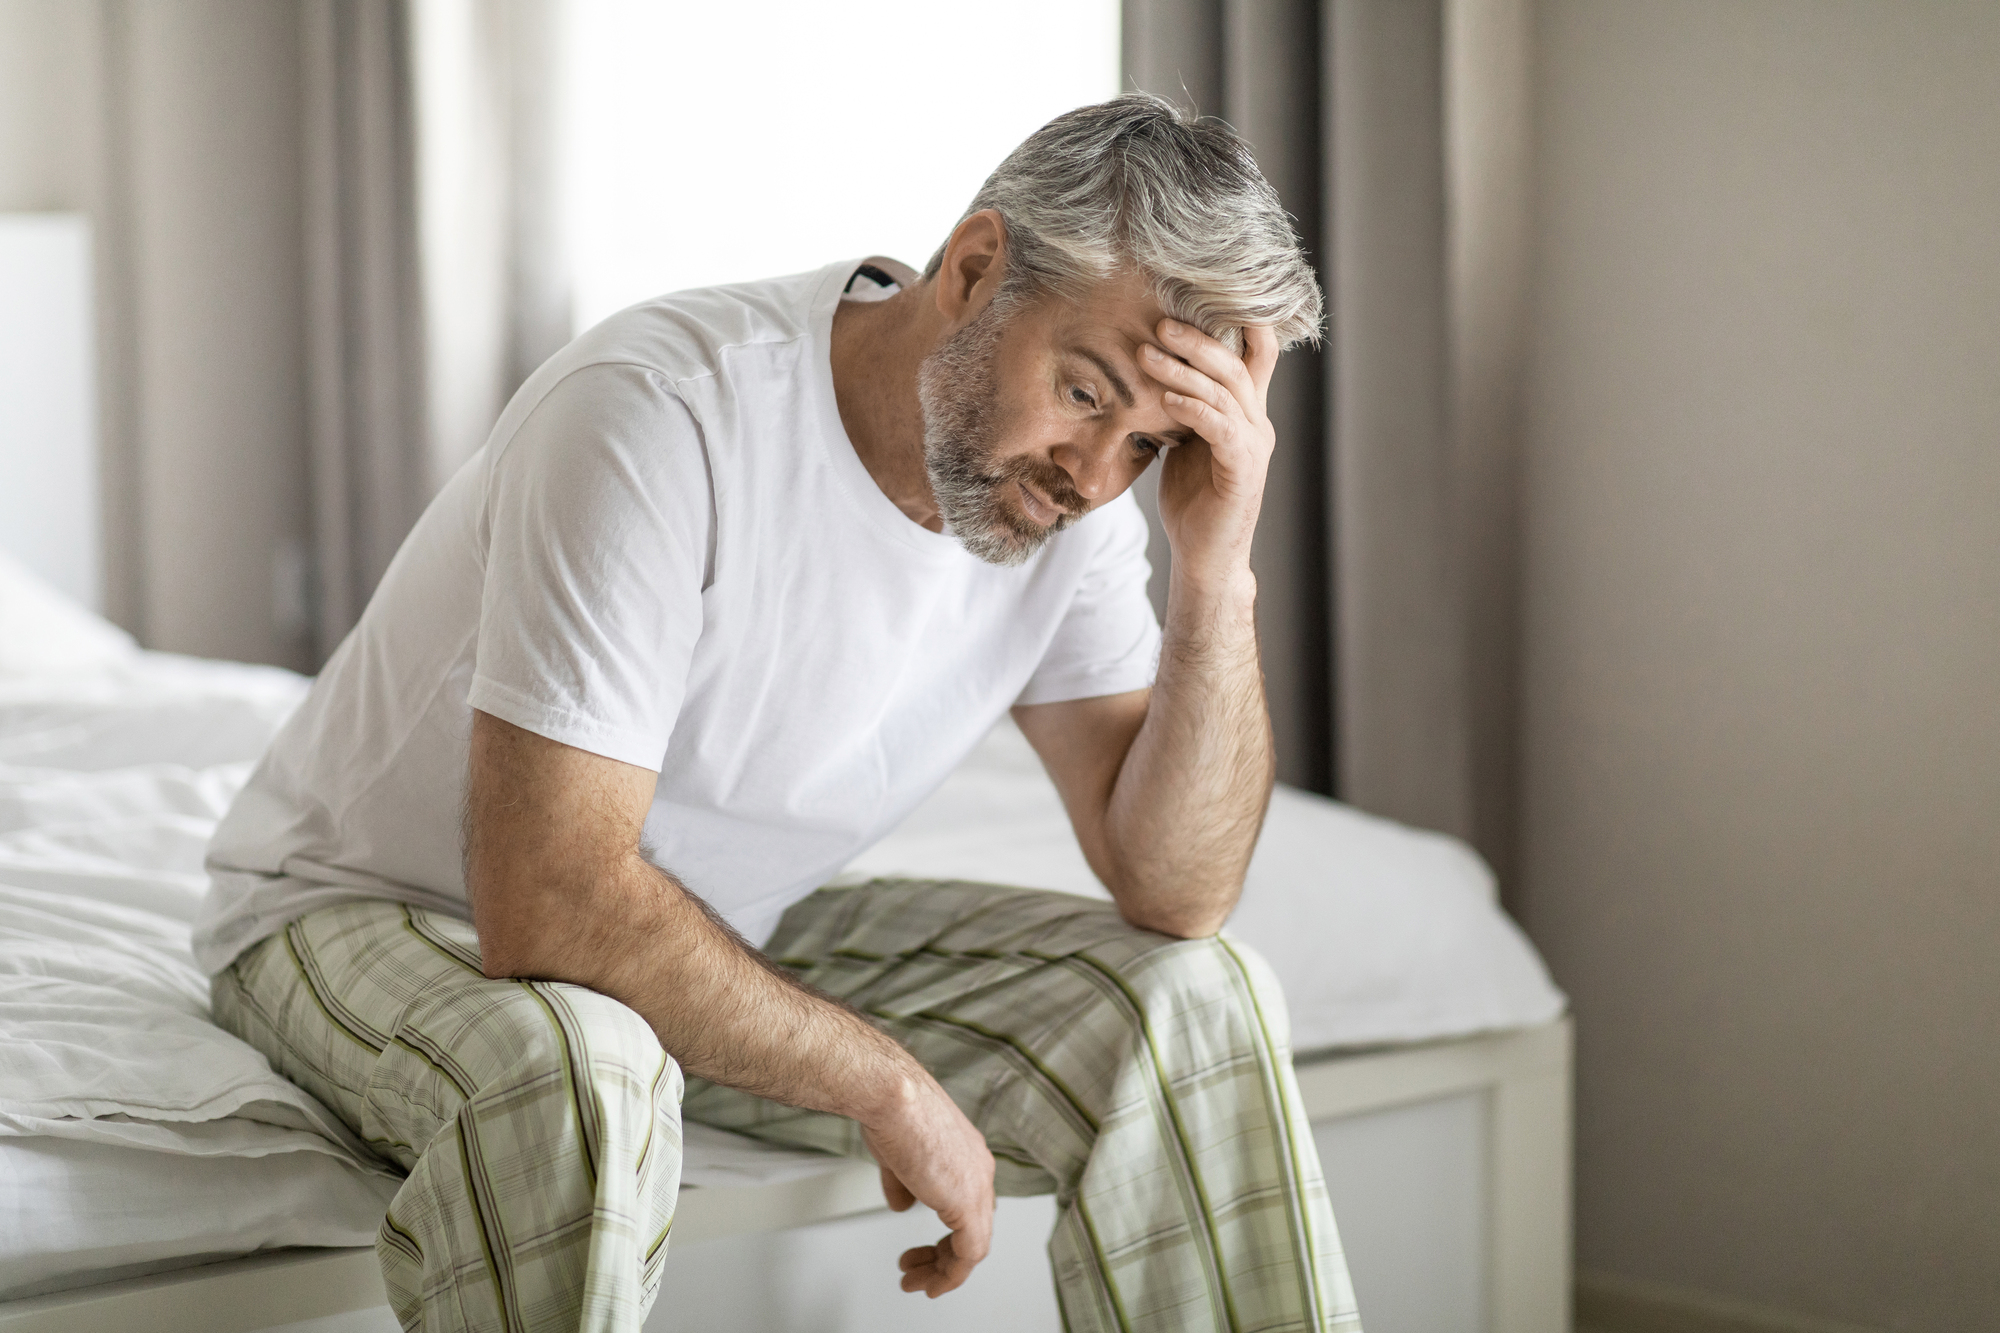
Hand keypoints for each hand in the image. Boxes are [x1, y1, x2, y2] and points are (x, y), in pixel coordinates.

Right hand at [859, 1071, 995, 1297]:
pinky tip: (931, 1283)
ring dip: (944, 1270)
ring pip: (974, 1245)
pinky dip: (950, 1274)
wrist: (892, 1097)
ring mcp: (977, 1185)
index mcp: (969, 1154)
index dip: (948, 1232)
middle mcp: (980, 1169)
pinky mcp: (967, 1203)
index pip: (970, 1204)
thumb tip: (902, 1203)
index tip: (926, 1248)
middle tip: (919, 1268)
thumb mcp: (897, 1155)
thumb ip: (904, 1184)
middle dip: (944, 1255)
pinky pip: (969, 1254)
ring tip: (919, 1281)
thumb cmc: (891, 1111)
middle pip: (975, 1226)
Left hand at [1138, 321, 1279, 590]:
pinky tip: (1167, 398)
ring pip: (1225, 393)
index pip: (1253, 356)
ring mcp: (1253, 446)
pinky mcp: (1242, 471)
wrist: (1204, 555)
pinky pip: (1221, 429)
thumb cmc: (1191, 499)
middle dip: (1197, 340)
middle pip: (1237, 365)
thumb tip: (1151, 368)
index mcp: (1245, 412)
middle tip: (1159, 322)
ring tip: (1147, 354)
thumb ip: (1182, 406)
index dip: (1236, 324)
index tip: (1196, 299)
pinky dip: (1194, 410)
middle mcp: (1256, 423)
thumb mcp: (1184, 441)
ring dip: (1184, 370)